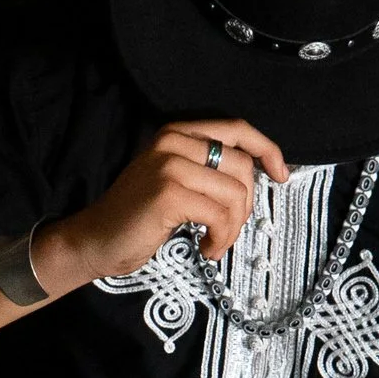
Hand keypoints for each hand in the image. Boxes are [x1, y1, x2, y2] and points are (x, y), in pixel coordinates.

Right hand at [34, 119, 289, 291]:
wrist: (96, 240)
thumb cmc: (140, 217)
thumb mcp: (175, 179)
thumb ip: (208, 167)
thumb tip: (260, 173)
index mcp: (177, 132)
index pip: (237, 128)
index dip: (268, 150)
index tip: (283, 175)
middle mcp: (173, 141)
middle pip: (242, 166)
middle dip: (246, 204)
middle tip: (227, 228)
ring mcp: (170, 165)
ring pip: (235, 193)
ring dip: (233, 227)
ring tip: (215, 242)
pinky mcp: (169, 193)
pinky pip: (220, 215)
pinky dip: (221, 239)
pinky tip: (206, 249)